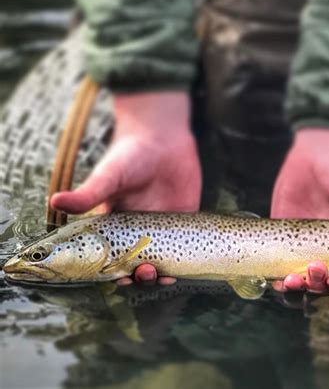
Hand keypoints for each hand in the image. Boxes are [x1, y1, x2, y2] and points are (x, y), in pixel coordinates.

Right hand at [51, 92, 201, 286]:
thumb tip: (55, 201)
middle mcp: (139, 230)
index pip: (113, 256)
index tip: (118, 279)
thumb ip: (89, 193)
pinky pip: (186, 245)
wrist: (162, 137)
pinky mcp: (184, 219)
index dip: (114, 271)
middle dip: (140, 276)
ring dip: (161, 274)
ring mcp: (163, 227)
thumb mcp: (109, 176)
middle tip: (143, 273)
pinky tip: (185, 269)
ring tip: (163, 277)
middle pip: (138, 263)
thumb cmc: (129, 155)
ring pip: (163, 259)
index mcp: (116, 225)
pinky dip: (185, 260)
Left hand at [271, 128, 328, 294]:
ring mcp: (303, 246)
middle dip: (319, 286)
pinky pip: (277, 262)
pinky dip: (274, 275)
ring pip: (299, 278)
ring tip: (290, 281)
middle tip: (314, 273)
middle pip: (323, 283)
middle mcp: (328, 252)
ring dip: (295, 287)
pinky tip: (271, 277)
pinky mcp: (283, 237)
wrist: (318, 154)